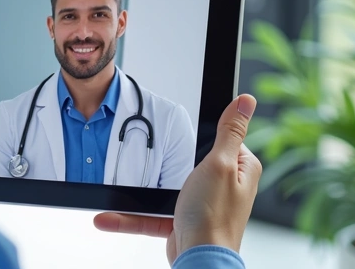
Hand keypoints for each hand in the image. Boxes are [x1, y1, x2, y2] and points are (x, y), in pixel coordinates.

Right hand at [92, 94, 261, 264]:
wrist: (199, 260)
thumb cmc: (213, 216)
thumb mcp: (220, 163)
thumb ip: (230, 132)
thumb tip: (246, 101)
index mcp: (241, 167)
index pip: (225, 138)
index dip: (206, 133)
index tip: (185, 129)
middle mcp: (225, 185)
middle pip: (192, 160)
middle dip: (170, 161)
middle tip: (153, 153)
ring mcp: (203, 203)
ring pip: (166, 188)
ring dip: (142, 190)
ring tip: (120, 182)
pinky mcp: (182, 222)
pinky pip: (152, 214)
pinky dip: (130, 216)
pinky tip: (108, 215)